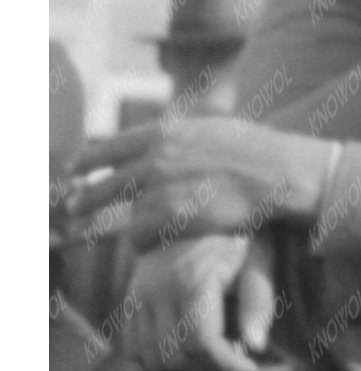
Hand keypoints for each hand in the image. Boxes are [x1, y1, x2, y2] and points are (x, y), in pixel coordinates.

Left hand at [64, 113, 332, 248]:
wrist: (278, 172)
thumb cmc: (256, 150)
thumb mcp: (210, 128)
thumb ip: (178, 136)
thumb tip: (159, 139)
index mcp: (164, 132)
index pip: (107, 147)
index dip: (85, 161)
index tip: (72, 170)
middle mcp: (154, 158)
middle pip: (102, 184)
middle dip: (84, 199)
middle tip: (71, 209)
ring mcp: (159, 189)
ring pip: (128, 216)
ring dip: (137, 224)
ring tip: (151, 229)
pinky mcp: (169, 218)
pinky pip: (140, 237)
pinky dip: (148, 243)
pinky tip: (164, 241)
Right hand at [113, 231, 278, 370]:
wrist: (198, 203)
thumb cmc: (240, 231)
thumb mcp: (259, 257)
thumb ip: (258, 300)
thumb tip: (255, 346)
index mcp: (191, 279)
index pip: (202, 344)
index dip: (228, 365)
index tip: (251, 368)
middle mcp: (156, 289)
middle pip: (174, 358)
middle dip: (208, 369)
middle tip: (235, 360)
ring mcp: (137, 294)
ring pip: (151, 359)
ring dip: (183, 368)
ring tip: (214, 353)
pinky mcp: (128, 298)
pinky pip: (132, 348)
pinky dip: (157, 357)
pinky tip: (186, 346)